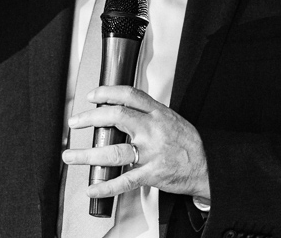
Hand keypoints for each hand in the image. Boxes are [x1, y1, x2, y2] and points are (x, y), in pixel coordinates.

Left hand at [62, 86, 210, 200]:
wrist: (208, 166)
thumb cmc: (189, 144)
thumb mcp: (171, 118)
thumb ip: (148, 114)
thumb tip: (123, 109)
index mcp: (158, 113)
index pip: (129, 95)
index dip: (107, 92)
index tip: (92, 96)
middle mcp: (153, 130)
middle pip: (116, 116)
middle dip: (90, 118)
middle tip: (75, 123)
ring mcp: (151, 153)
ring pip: (113, 151)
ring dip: (87, 155)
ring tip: (71, 156)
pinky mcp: (152, 174)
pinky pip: (124, 181)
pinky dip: (106, 186)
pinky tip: (92, 187)